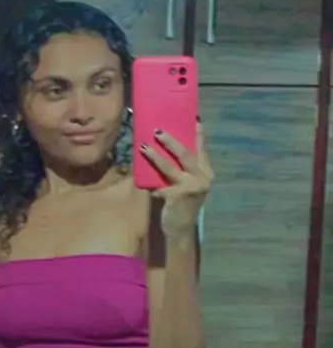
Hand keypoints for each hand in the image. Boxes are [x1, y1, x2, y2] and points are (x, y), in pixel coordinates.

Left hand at [140, 121, 212, 239]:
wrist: (180, 229)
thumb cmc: (181, 203)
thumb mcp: (186, 183)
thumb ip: (182, 168)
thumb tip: (165, 145)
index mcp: (206, 172)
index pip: (201, 148)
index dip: (198, 133)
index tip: (192, 118)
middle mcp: (202, 178)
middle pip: (186, 154)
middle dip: (171, 141)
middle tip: (157, 130)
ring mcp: (191, 188)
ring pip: (170, 167)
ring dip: (155, 156)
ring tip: (144, 146)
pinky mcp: (177, 197)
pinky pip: (159, 185)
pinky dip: (150, 183)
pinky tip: (141, 180)